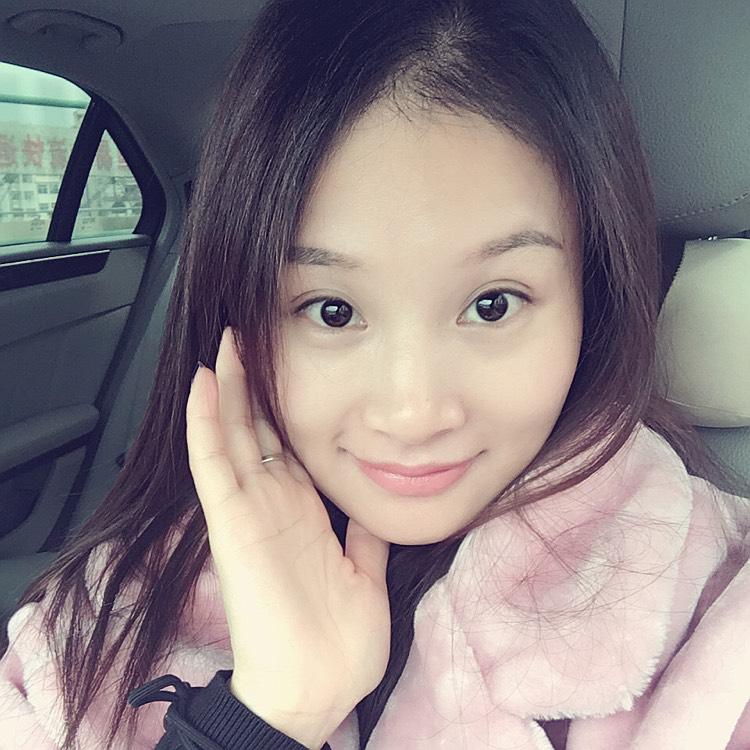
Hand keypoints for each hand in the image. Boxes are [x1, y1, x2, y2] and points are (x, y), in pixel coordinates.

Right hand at [185, 326, 390, 748]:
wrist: (316, 689)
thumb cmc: (338, 641)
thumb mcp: (364, 572)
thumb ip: (363, 534)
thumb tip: (373, 500)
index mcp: (303, 513)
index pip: (288, 446)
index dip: (284, 407)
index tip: (286, 367)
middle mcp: (273, 504)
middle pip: (257, 431)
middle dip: (253, 384)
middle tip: (249, 338)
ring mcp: (249, 511)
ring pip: (233, 436)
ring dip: (228, 389)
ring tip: (226, 345)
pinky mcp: (233, 523)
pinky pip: (215, 465)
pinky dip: (207, 424)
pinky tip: (206, 386)